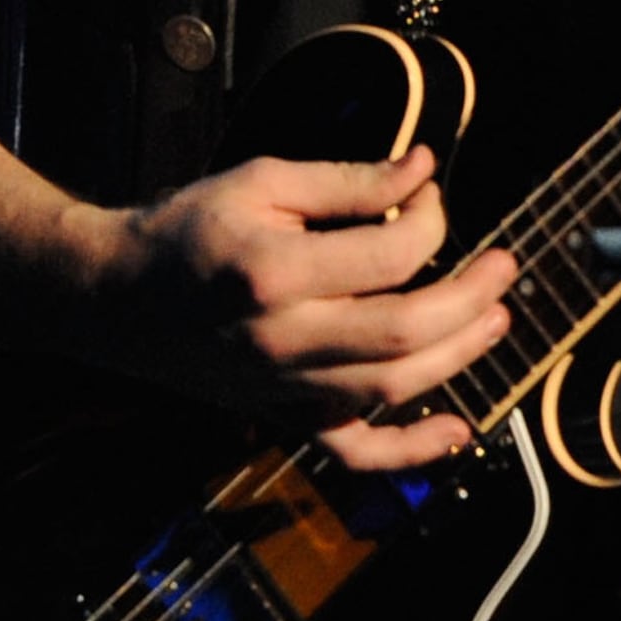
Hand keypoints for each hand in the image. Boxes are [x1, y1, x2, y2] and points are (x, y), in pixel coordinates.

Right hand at [89, 145, 516, 472]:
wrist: (116, 297)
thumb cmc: (187, 229)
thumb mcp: (261, 181)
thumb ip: (345, 180)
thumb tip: (424, 171)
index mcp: (275, 273)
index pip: (390, 254)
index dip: (431, 219)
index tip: (428, 190)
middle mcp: (283, 340)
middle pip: (406, 331)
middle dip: (470, 294)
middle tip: (505, 263)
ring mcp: (284, 388)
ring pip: (393, 387)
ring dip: (460, 354)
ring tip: (496, 317)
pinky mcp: (281, 415)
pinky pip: (354, 449)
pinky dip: (410, 449)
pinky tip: (458, 430)